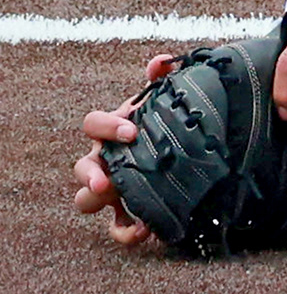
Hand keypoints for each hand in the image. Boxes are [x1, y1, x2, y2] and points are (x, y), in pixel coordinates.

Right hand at [71, 55, 172, 245]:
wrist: (199, 152)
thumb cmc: (171, 125)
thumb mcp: (170, 102)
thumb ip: (164, 79)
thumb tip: (162, 61)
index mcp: (113, 131)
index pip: (93, 124)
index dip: (107, 126)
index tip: (131, 130)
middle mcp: (106, 160)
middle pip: (80, 168)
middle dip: (89, 175)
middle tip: (106, 181)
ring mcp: (114, 189)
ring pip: (86, 200)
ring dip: (96, 201)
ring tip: (116, 202)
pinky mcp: (129, 212)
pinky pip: (117, 228)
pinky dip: (125, 232)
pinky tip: (144, 230)